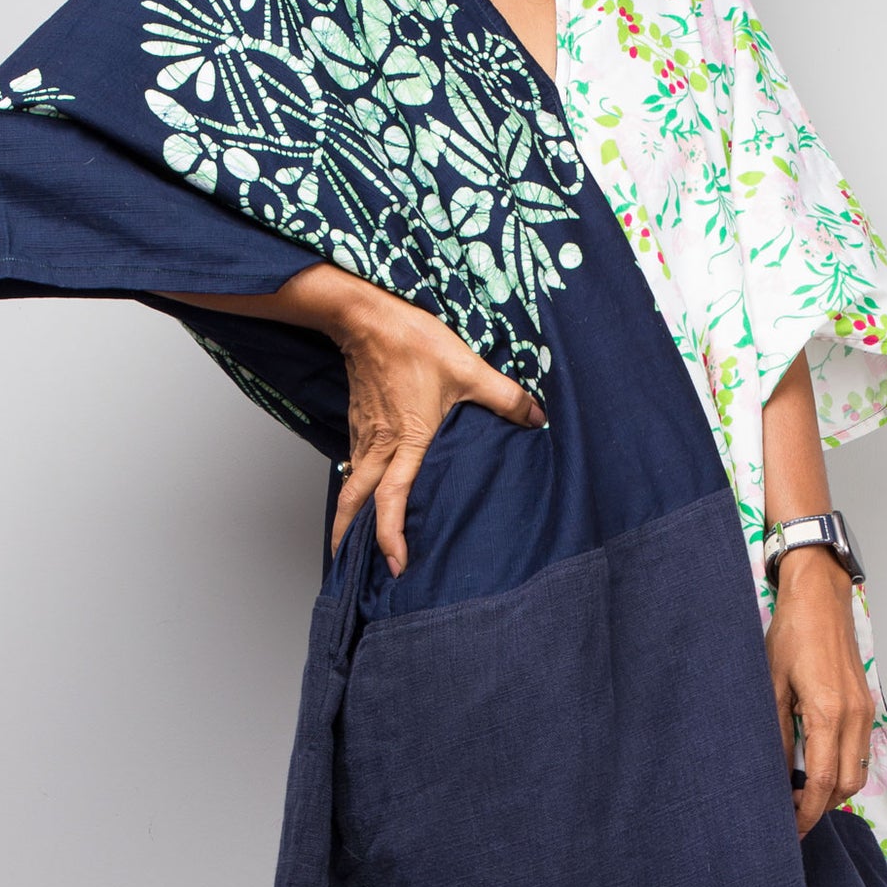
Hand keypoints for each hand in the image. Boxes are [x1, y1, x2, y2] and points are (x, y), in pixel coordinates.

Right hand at [322, 276, 543, 571]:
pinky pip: (353, 467)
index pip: (392, 499)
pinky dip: (353, 490)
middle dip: (350, 539)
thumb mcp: (468, 368)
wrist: (365, 317)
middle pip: (355, 503)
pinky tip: (363, 498)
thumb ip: (505, 397)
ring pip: (349, 488)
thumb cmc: (412, 341)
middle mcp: (380, 447)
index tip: (395, 564)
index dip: (390, 535)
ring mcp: (365, 437)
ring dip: (348, 518)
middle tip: (351, 569)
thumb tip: (538, 418)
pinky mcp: (359, 425)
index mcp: (408, 441)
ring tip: (351, 544)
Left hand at [767, 548, 875, 837]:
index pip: (824, 781)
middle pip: (848, 785)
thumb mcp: (770, 686)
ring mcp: (864, 710)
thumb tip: (775, 774)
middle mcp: (854, 716)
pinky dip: (842, 766)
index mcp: (828, 712)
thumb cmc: (792, 634)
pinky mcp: (865, 704)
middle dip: (822, 807)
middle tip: (791, 814)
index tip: (790, 828)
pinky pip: (859, 750)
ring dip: (834, 788)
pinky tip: (816, 763)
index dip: (807, 812)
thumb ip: (776, 734)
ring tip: (800, 791)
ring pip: (858, 770)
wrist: (819, 599)